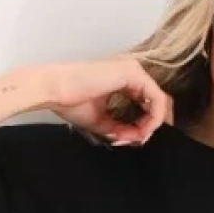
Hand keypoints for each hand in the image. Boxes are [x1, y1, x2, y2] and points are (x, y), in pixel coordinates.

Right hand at [44, 56, 172, 144]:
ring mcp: (134, 71)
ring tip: (138, 138)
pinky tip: (141, 131)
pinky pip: (157, 99)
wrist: (53, 90)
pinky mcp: (133, 73)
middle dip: (152, 126)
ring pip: (159, 101)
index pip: (148, 103)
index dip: (146, 125)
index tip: (133, 141)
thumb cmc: (69, 101)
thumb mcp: (101, 121)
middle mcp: (132, 73)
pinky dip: (153, 119)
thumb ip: (120, 129)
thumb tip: (136, 140)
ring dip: (152, 124)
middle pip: (157, 102)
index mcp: (124, 81)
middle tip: (140, 142)